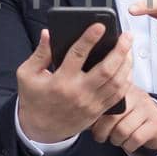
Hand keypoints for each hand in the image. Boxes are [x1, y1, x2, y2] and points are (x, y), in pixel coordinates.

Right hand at [16, 25, 134, 143]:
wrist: (41, 129)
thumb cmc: (34, 99)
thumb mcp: (27, 74)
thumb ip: (40, 53)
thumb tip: (48, 33)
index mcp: (60, 81)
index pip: (77, 55)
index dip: (89, 38)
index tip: (99, 25)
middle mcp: (78, 92)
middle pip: (106, 69)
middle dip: (120, 50)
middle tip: (126, 35)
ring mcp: (91, 103)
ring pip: (116, 82)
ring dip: (126, 63)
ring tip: (128, 48)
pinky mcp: (98, 111)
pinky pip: (118, 95)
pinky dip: (126, 79)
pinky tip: (127, 67)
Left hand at [89, 84, 156, 155]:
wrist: (156, 122)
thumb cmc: (130, 115)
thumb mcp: (115, 106)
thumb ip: (99, 108)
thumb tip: (81, 117)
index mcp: (122, 89)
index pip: (103, 101)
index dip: (95, 118)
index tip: (90, 126)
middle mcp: (136, 95)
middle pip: (113, 117)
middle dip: (102, 132)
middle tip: (100, 136)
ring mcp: (147, 108)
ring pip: (123, 130)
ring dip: (116, 140)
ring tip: (116, 138)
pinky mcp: (156, 122)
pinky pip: (136, 138)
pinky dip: (128, 145)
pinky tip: (128, 142)